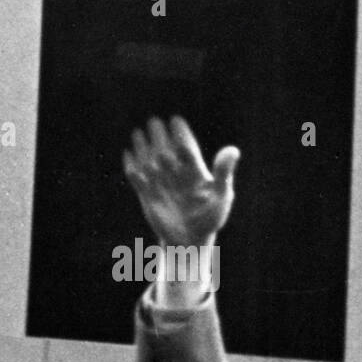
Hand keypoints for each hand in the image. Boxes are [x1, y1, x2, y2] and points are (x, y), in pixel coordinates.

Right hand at [122, 116, 238, 247]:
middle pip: (166, 149)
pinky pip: (137, 177)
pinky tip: (128, 155)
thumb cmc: (210, 218)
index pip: (186, 147)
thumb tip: (233, 149)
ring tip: (139, 133)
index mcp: (195, 171)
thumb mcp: (221, 195)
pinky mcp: (147, 194)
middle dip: (160, 136)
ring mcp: (161, 183)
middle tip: (155, 121)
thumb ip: (224, 172)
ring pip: (149, 160)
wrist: (191, 240)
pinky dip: (132, 167)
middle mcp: (176, 174)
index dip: (180, 133)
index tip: (176, 120)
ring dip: (144, 147)